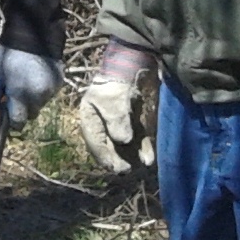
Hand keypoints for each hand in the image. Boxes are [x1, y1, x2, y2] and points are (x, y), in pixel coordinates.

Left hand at [0, 46, 62, 128]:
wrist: (32, 35)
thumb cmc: (8, 55)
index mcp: (20, 95)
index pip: (18, 122)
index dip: (12, 120)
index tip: (9, 112)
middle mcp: (38, 96)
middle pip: (31, 115)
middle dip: (23, 109)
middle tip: (17, 95)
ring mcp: (51, 90)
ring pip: (41, 104)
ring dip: (34, 99)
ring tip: (27, 82)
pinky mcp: (59, 83)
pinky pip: (49, 93)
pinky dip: (43, 90)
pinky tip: (36, 76)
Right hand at [76, 41, 158, 172]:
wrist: (130, 69)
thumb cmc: (115, 84)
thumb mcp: (112, 101)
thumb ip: (117, 121)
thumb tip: (123, 140)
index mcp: (89, 119)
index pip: (95, 142)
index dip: (104, 157)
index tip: (115, 167)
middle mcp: (103, 126)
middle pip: (110, 147)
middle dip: (120, 159)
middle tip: (129, 169)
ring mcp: (118, 126)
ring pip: (125, 147)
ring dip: (133, 156)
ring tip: (142, 165)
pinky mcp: (132, 125)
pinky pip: (137, 140)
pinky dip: (142, 149)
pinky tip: (149, 158)